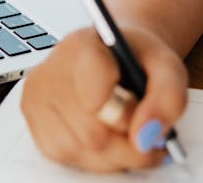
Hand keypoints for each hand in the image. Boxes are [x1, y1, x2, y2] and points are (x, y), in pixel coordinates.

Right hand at [21, 24, 187, 171]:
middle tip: (147, 133)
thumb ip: (168, 97)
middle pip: (91, 134)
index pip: (97, 99)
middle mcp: (50, 70)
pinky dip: (93, 158)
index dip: (127, 116)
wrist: (116, 53)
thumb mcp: (167, 65)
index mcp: (81, 45)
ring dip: (112, 156)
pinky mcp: (34, 123)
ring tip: (128, 133)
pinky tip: (107, 137)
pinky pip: (65, 158)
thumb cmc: (137, 58)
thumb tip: (147, 136)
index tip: (142, 111)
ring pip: (78, 152)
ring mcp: (37, 98)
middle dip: (127, 144)